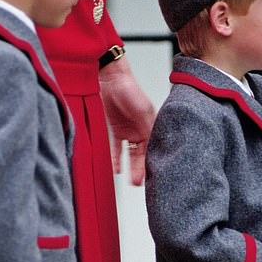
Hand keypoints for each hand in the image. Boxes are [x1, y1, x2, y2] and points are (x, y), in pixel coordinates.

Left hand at [98, 53, 155, 185]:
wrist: (108, 77)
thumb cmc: (129, 89)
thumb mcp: (143, 112)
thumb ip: (147, 131)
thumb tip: (152, 150)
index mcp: (151, 126)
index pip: (153, 149)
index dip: (152, 163)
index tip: (152, 176)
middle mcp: (140, 130)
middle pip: (142, 154)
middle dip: (141, 169)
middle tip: (139, 183)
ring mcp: (127, 130)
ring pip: (130, 154)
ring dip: (130, 166)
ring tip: (130, 180)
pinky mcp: (114, 129)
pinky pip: (115, 148)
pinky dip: (115, 158)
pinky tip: (115, 169)